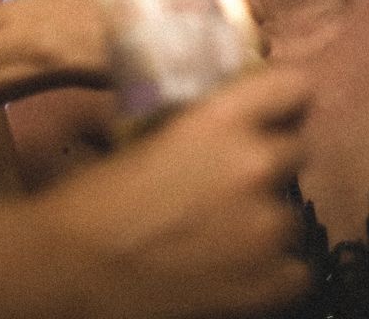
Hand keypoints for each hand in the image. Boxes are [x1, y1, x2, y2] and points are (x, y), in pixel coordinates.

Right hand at [35, 66, 311, 318]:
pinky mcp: (266, 281)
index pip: (294, 87)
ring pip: (293, 215)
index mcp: (221, 119)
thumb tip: (230, 122)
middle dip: (270, 166)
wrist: (69, 268)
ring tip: (224, 236)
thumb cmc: (93, 200)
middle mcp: (254, 164)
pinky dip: (273, 272)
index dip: (284, 103)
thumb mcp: (149, 136)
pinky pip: (297, 271)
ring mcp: (265, 226)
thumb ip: (202, 126)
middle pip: (299, 151)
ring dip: (266, 222)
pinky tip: (236, 272)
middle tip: (233, 186)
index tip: (273, 116)